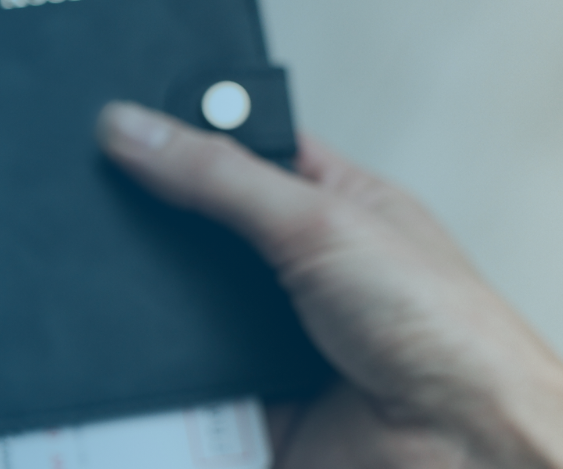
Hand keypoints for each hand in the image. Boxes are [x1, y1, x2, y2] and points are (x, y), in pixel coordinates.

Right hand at [95, 101, 562, 468]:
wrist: (466, 446)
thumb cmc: (448, 332)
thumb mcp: (321, 221)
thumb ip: (220, 176)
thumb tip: (133, 128)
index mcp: (333, 205)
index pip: (239, 153)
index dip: (182, 138)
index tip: (114, 125)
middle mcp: (300, 272)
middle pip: (195, 239)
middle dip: (152, 238)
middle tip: (95, 218)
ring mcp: (273, 344)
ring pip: (177, 320)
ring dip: (152, 320)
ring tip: (112, 302)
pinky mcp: (251, 411)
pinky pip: (178, 398)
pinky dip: (157, 392)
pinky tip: (144, 380)